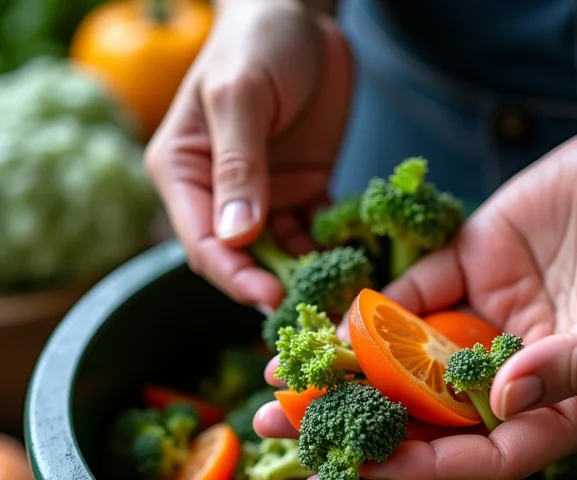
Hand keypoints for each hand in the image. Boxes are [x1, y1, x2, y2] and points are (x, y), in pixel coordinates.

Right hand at [145, 0, 352, 307]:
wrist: (302, 15)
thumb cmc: (258, 40)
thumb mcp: (242, 96)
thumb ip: (239, 165)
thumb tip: (238, 237)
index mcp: (185, 173)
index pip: (203, 243)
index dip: (234, 277)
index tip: (271, 297)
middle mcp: (220, 194)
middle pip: (242, 260)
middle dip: (273, 288)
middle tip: (312, 315)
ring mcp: (263, 197)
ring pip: (281, 255)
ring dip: (308, 279)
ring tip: (338, 302)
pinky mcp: (302, 193)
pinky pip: (314, 235)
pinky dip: (332, 253)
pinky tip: (355, 267)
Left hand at [256, 128, 576, 479]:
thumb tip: (505, 400)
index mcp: (561, 405)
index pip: (483, 459)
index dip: (421, 474)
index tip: (360, 478)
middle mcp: (512, 376)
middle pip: (428, 425)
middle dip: (360, 442)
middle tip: (292, 453)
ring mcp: (483, 326)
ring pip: (403, 369)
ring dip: (343, 384)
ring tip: (276, 399)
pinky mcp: (464, 274)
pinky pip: (407, 304)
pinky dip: (362, 320)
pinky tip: (319, 336)